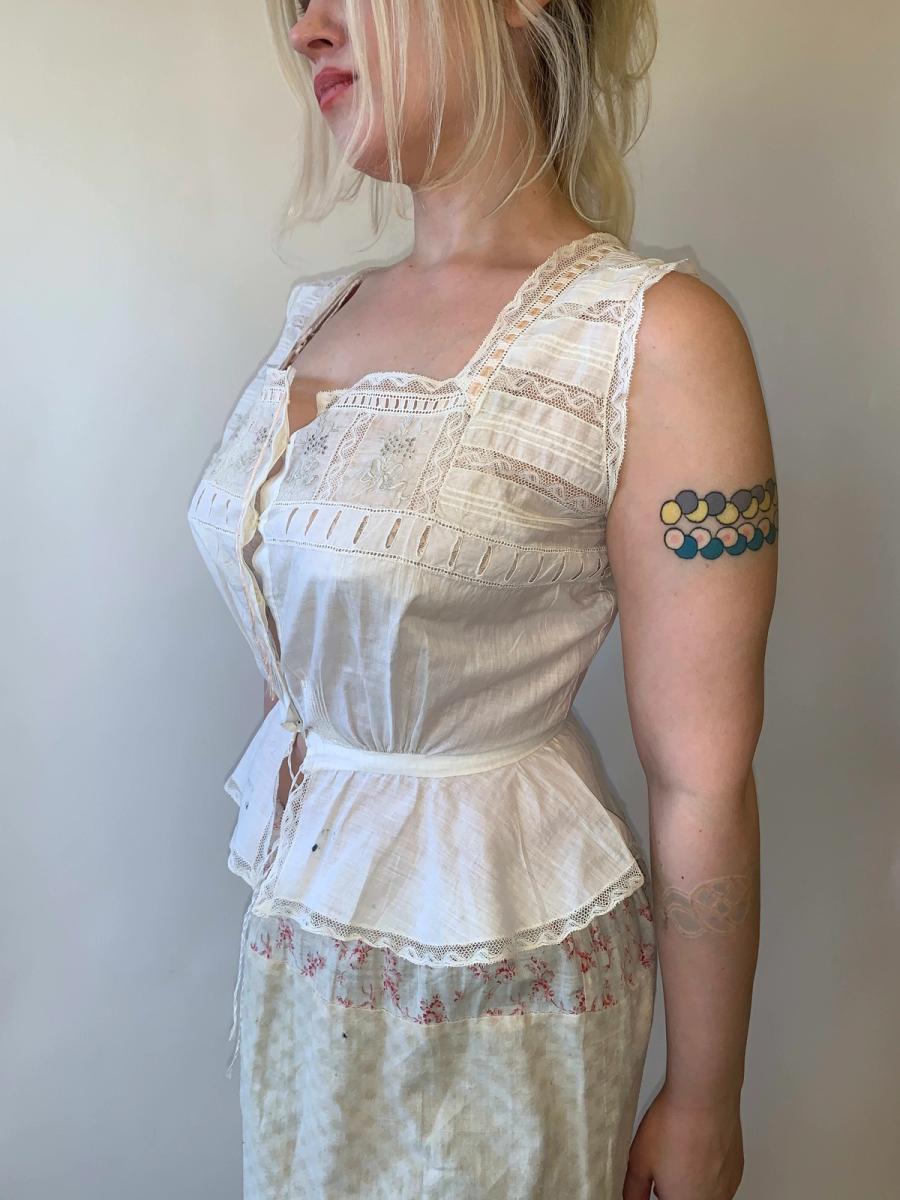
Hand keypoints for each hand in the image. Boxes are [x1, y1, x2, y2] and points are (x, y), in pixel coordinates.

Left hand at [622, 1084, 743, 1199]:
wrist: (703, 1097)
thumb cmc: (673, 1124)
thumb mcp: (638, 1162)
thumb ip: (634, 1190)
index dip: (660, 1191)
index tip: (656, 1182)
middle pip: (687, 1198)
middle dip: (675, 1189)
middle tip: (665, 1164)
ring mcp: (727, 1187)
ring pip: (705, 1192)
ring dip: (692, 1181)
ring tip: (681, 1151)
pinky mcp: (737, 1170)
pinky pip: (720, 1180)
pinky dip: (709, 1170)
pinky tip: (698, 1147)